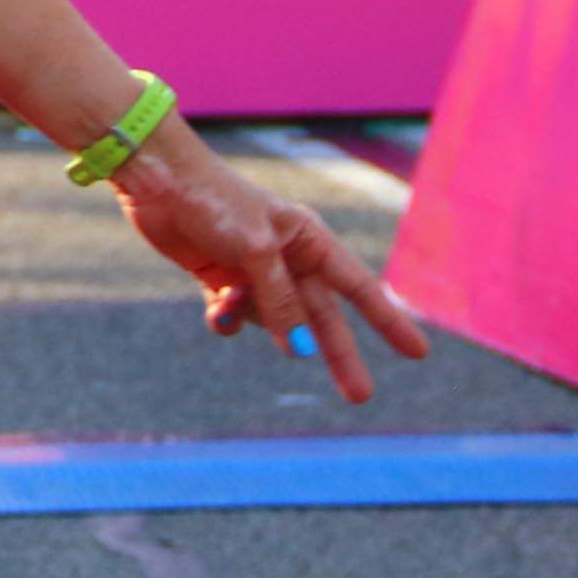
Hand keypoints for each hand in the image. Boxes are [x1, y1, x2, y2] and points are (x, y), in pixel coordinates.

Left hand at [107, 124, 431, 404]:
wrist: (158, 180)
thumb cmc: (215, 202)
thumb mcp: (256, 253)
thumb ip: (280, 303)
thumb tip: (300, 350)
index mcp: (309, 240)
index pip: (359, 288)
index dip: (388, 321)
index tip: (419, 353)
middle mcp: (287, 257)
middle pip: (321, 318)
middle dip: (337, 354)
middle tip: (360, 396)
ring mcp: (253, 270)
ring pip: (271, 318)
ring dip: (255, 318)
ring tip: (228, 293)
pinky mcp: (220, 276)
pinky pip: (236, 315)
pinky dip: (227, 317)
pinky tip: (216, 306)